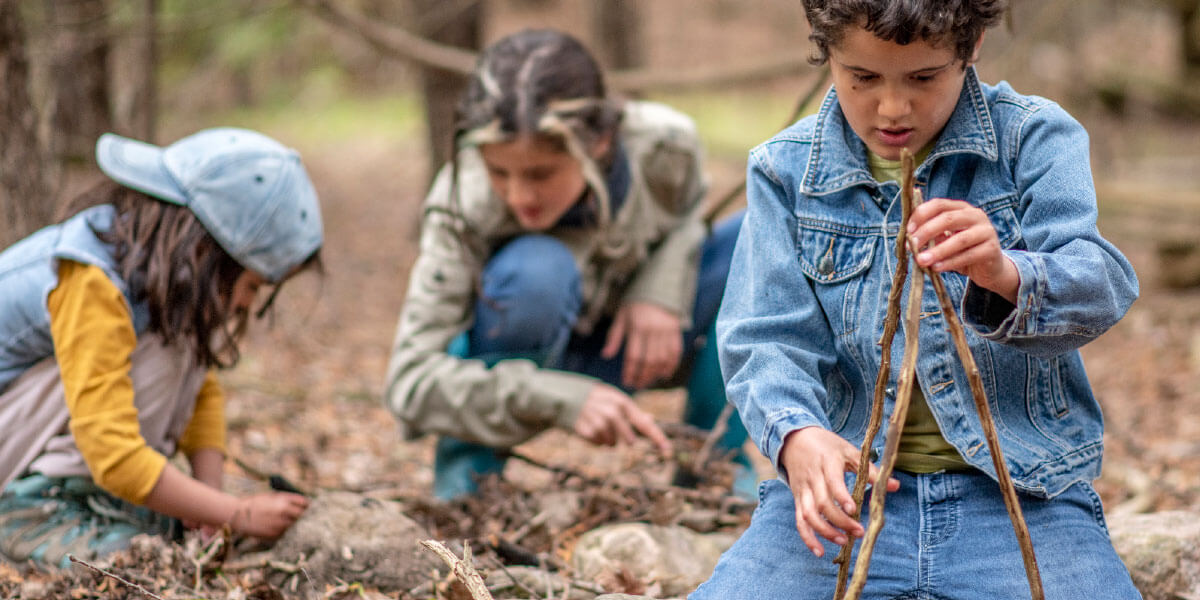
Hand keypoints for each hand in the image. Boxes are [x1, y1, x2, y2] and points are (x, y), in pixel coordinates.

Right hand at [228, 492, 308, 538]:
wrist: (237, 514)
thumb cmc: (255, 503)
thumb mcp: (271, 496)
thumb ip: (286, 500)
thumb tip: (303, 504)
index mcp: (284, 499)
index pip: (304, 503)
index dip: (306, 505)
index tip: (306, 507)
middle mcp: (284, 511)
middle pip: (302, 515)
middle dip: (302, 516)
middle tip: (302, 517)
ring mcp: (279, 524)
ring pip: (294, 526)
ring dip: (293, 525)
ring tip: (288, 523)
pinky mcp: (274, 535)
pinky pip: (285, 533)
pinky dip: (284, 531)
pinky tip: (278, 528)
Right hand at [574, 383, 672, 456]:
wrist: (566, 395)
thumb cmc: (597, 399)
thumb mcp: (615, 400)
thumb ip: (633, 412)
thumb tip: (651, 419)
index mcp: (622, 402)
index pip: (643, 423)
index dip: (657, 437)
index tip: (667, 449)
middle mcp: (612, 411)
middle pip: (628, 439)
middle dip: (625, 439)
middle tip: (617, 432)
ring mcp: (597, 420)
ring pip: (612, 444)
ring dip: (608, 441)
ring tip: (599, 428)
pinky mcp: (584, 429)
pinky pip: (597, 444)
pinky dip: (595, 441)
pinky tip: (589, 429)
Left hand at [601, 301, 682, 388]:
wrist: (658, 287)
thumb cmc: (635, 303)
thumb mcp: (621, 317)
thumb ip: (614, 337)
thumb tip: (605, 355)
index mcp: (636, 327)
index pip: (633, 356)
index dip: (630, 372)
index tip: (626, 381)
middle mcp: (652, 331)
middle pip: (648, 361)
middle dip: (642, 376)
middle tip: (637, 385)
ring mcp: (666, 331)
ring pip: (662, 359)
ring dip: (655, 374)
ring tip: (648, 381)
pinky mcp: (676, 331)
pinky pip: (675, 352)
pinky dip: (671, 365)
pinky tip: (665, 374)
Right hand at [779, 427, 898, 557]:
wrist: (795, 440)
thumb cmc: (827, 445)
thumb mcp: (849, 451)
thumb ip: (871, 470)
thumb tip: (894, 486)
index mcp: (826, 463)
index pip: (832, 482)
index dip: (841, 497)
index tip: (853, 510)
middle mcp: (812, 478)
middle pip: (822, 504)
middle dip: (839, 521)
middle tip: (858, 532)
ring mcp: (803, 490)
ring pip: (808, 515)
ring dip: (824, 531)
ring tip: (843, 541)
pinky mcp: (797, 499)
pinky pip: (800, 521)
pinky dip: (808, 538)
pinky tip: (819, 552)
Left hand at [907, 196, 1018, 302]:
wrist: (989, 268)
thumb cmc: (961, 251)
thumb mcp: (944, 240)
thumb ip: (930, 235)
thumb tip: (908, 239)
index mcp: (961, 208)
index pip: (939, 204)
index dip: (921, 215)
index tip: (908, 230)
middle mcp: (976, 215)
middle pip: (948, 219)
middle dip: (926, 232)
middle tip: (911, 245)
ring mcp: (986, 231)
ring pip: (959, 239)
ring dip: (937, 251)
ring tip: (921, 260)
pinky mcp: (992, 248)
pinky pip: (968, 255)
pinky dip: (950, 262)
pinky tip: (936, 268)